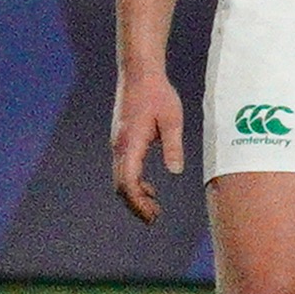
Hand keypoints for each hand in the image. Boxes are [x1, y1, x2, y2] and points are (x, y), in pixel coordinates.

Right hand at [110, 66, 180, 221]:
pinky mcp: (122, 141)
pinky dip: (135, 183)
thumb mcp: (172, 119)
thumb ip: (173, 145)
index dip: (138, 202)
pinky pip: (124, 169)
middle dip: (136, 204)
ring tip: (155, 209)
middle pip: (121, 185)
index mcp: (130, 143)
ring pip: (121, 179)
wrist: (139, 75)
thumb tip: (175, 171)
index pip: (127, 182)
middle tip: (154, 218)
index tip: (152, 215)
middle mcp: (119, 147)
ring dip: (135, 195)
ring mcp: (118, 145)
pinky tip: (151, 189)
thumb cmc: (158, 94)